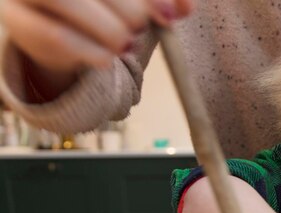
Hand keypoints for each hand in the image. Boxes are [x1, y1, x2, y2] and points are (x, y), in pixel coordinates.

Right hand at [0, 0, 193, 71]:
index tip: (172, 15)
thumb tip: (183, 9)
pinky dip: (88, 51)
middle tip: (141, 28)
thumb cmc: (106, 9)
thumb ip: (162, 1)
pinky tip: (106, 60)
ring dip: (108, 29)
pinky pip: (54, 36)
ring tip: (126, 45)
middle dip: (129, 9)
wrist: (65, 34)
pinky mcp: (18, 20)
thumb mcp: (137, 1)